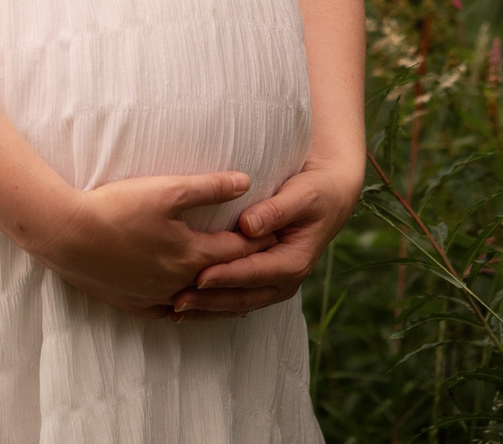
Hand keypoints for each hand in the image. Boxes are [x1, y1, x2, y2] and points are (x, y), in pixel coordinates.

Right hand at [24, 172, 274, 316]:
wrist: (66, 235)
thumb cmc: (116, 207)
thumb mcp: (167, 190)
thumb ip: (209, 187)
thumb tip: (247, 181)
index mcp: (192, 254)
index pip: (237, 250)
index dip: (259, 241)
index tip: (279, 235)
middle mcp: (180, 282)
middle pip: (223, 281)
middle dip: (247, 273)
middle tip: (269, 268)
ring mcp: (156, 297)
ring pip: (200, 304)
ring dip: (221, 299)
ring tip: (240, 296)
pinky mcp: (134, 304)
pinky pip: (170, 313)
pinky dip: (187, 310)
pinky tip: (188, 309)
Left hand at [169, 153, 363, 319]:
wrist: (328, 197)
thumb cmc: (315, 192)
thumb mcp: (302, 196)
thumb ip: (276, 210)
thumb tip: (248, 226)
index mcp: (293, 262)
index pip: (254, 273)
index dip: (227, 276)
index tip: (199, 277)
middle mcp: (284, 281)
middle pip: (242, 297)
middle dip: (209, 301)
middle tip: (177, 301)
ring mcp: (272, 285)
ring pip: (236, 304)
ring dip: (206, 309)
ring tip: (174, 311)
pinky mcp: (261, 282)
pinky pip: (234, 299)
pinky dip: (211, 305)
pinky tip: (186, 308)